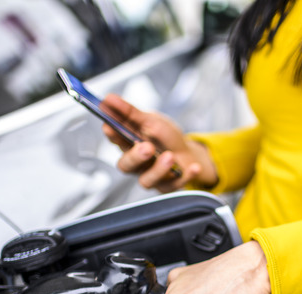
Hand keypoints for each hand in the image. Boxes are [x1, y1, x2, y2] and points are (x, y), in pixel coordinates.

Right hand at [100, 94, 216, 192]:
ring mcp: (151, 177)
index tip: (110, 126)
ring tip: (170, 156)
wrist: (188, 154)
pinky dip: (185, 176)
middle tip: (147, 147)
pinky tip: (194, 167)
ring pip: (146, 180)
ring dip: (159, 169)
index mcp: (129, 144)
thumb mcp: (150, 120)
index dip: (112, 134)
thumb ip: (130, 113)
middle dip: (135, 156)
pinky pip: (174, 185)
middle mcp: (136, 163)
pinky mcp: (168, 186)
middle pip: (126, 165)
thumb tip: (107, 98)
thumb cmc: (166, 137)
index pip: (116, 139)